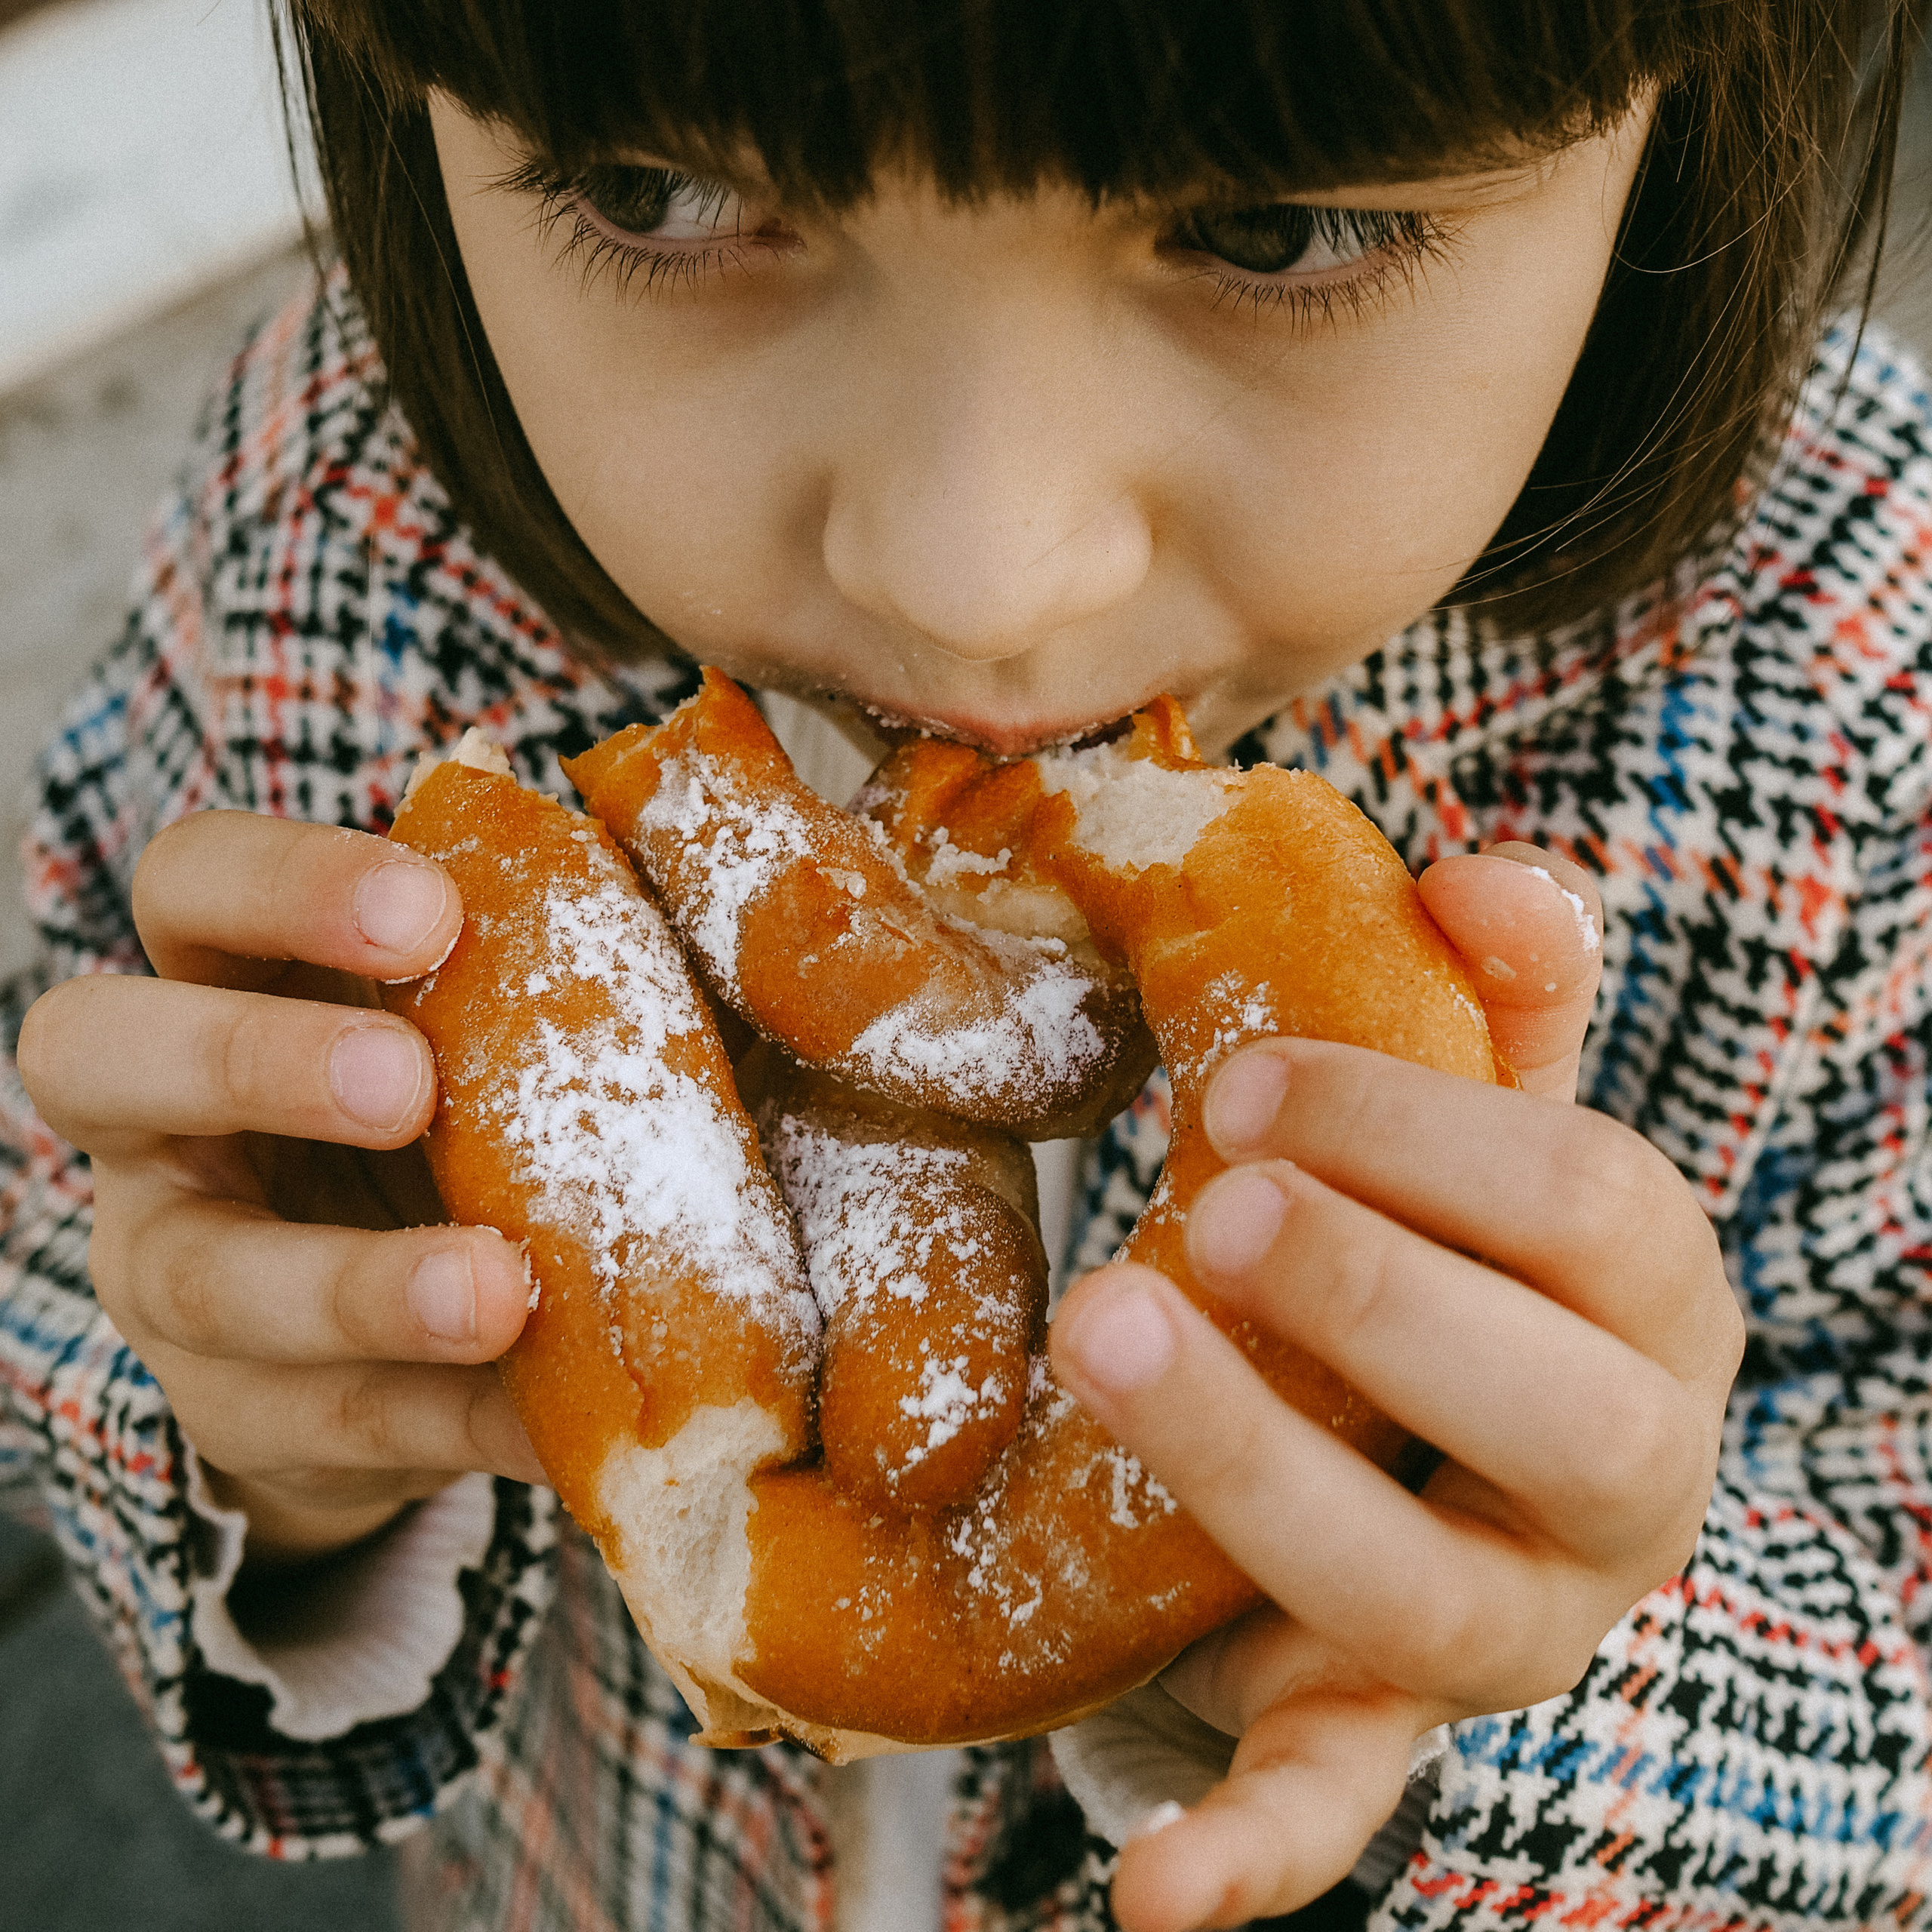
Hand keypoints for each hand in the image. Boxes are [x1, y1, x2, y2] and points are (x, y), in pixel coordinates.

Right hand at [18, 812, 543, 1564]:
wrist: (416, 1307)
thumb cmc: (471, 1101)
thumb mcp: (492, 1015)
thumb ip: (538, 934)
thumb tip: (634, 815)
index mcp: (230, 971)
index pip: (192, 883)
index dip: (283, 883)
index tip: (430, 907)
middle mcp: (163, 1114)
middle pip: (101, 1051)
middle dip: (255, 1061)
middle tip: (406, 1086)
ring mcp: (177, 1271)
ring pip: (206, 1278)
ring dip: (358, 1288)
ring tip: (493, 1293)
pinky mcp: (244, 1412)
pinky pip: (341, 1421)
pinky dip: (463, 1418)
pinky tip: (565, 1419)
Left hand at [1049, 848, 1744, 1930]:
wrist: (1447, 1448)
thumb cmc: (1454, 1256)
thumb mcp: (1489, 1131)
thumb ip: (1502, 1008)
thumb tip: (1487, 879)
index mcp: (1648, 1311)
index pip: (1595, 1213)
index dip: (1432, 1138)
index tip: (1245, 1083)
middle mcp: (1614, 1485)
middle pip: (1554, 1416)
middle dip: (1383, 1296)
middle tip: (1211, 1199)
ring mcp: (1506, 1626)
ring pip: (1426, 1602)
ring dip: (1267, 1480)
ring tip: (1107, 1332)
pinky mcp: (1378, 1726)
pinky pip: (1337, 1806)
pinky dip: (1256, 1850)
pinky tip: (1148, 1892)